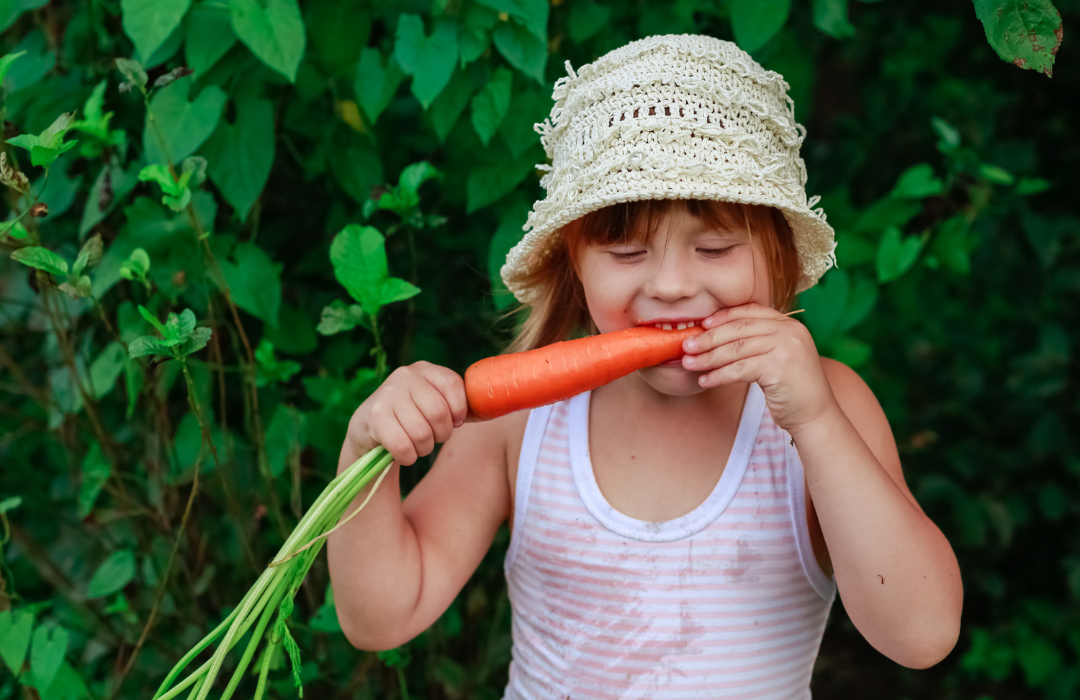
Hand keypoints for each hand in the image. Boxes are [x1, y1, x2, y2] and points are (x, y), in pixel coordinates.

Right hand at [348, 361, 469, 466]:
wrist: (369, 428)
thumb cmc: (413, 417)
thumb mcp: (434, 403)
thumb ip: (459, 405)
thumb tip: (495, 406)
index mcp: (424, 369)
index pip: (453, 384)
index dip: (460, 409)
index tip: (456, 423)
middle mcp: (404, 376)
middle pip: (438, 412)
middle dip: (442, 434)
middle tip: (435, 438)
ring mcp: (386, 396)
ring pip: (421, 432)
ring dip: (424, 448)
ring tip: (418, 445)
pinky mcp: (374, 418)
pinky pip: (403, 446)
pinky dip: (408, 457)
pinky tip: (404, 453)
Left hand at [680, 302, 839, 432]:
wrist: (815, 416)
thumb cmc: (792, 390)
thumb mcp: (778, 357)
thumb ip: (758, 343)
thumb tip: (715, 337)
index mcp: (789, 324)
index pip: (751, 311)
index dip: (724, 316)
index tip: (702, 324)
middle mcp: (790, 331)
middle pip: (739, 329)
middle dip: (709, 337)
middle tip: (686, 346)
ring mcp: (786, 347)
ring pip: (736, 349)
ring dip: (708, 357)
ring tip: (688, 364)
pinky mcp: (779, 367)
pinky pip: (739, 368)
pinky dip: (718, 375)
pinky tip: (705, 381)